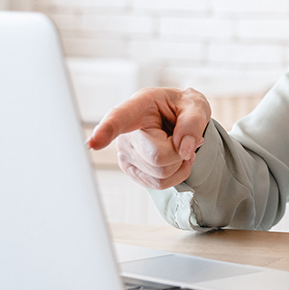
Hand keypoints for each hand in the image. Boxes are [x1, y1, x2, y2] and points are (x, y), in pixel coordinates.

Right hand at [87, 87, 211, 189]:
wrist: (180, 118)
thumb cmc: (183, 108)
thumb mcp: (195, 105)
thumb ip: (192, 123)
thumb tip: (184, 151)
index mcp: (138, 106)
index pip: (118, 119)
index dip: (105, 131)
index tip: (93, 143)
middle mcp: (125, 132)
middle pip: (157, 157)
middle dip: (181, 151)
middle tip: (182, 137)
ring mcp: (125, 154)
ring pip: (160, 174)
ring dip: (180, 163)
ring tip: (178, 145)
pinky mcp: (131, 171)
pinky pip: (158, 184)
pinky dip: (177, 174)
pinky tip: (175, 158)